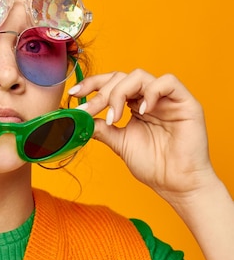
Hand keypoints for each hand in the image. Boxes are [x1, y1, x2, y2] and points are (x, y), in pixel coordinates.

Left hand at [69, 69, 214, 201]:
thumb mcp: (118, 142)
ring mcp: (167, 98)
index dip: (91, 84)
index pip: (110, 83)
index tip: (73, 94)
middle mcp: (149, 97)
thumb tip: (78, 118)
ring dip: (119, 93)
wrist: (175, 184)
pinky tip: (143, 110)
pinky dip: (151, 92)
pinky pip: (168, 82)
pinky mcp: (185, 102)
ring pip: (139, 76)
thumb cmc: (152, 165)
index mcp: (134, 104)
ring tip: (114, 117)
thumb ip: (100, 127)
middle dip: (101, 93)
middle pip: (120, 77)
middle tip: (89, 111)